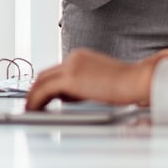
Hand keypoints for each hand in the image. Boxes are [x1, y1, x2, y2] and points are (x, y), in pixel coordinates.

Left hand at [24, 48, 167, 110]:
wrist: (138, 80)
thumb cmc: (128, 86)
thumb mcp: (102, 83)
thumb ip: (84, 87)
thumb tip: (70, 97)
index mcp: (82, 57)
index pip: (57, 71)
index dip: (47, 86)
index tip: (43, 99)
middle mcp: (74, 57)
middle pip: (46, 74)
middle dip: (36, 90)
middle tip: (31, 105)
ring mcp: (71, 65)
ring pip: (41, 80)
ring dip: (32, 96)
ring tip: (29, 110)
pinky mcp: (70, 78)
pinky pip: (43, 90)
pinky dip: (34, 100)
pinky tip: (32, 110)